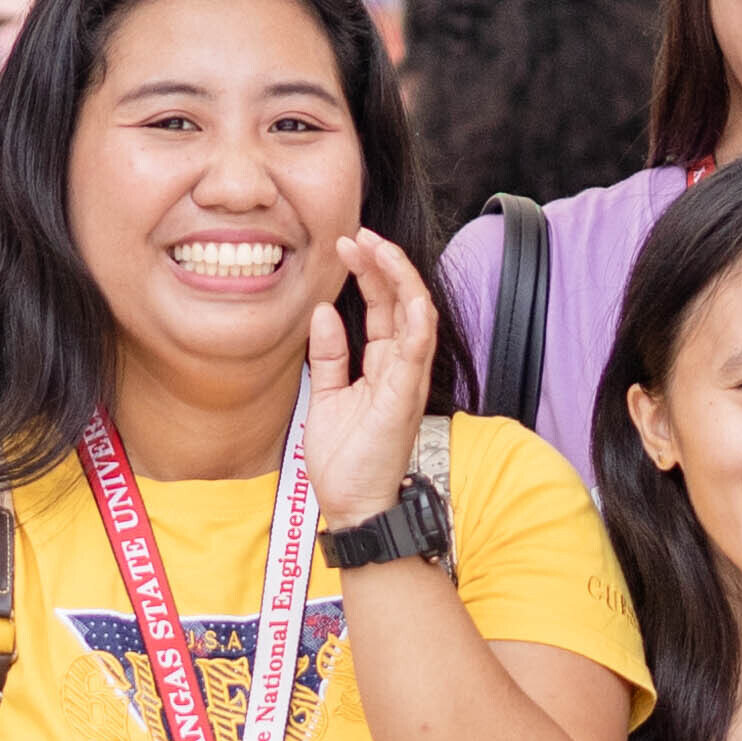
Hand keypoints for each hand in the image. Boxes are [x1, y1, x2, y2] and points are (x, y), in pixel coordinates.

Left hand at [295, 227, 445, 532]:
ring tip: (376, 247)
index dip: (369, 271)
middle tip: (358, 234)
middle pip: (402, 301)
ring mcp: (407, 381)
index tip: (346, 243)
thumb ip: (329, 356)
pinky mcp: (404, 398)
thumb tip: (324, 314)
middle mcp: (401, 368)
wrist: (353, 506)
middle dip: (383, 262)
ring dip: (399, 278)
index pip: (385, 306)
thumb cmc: (346, 460)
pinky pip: (417, 351)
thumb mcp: (328, 396)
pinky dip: (415, 319)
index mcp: (383, 366)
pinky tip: (406, 292)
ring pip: (416, 315)